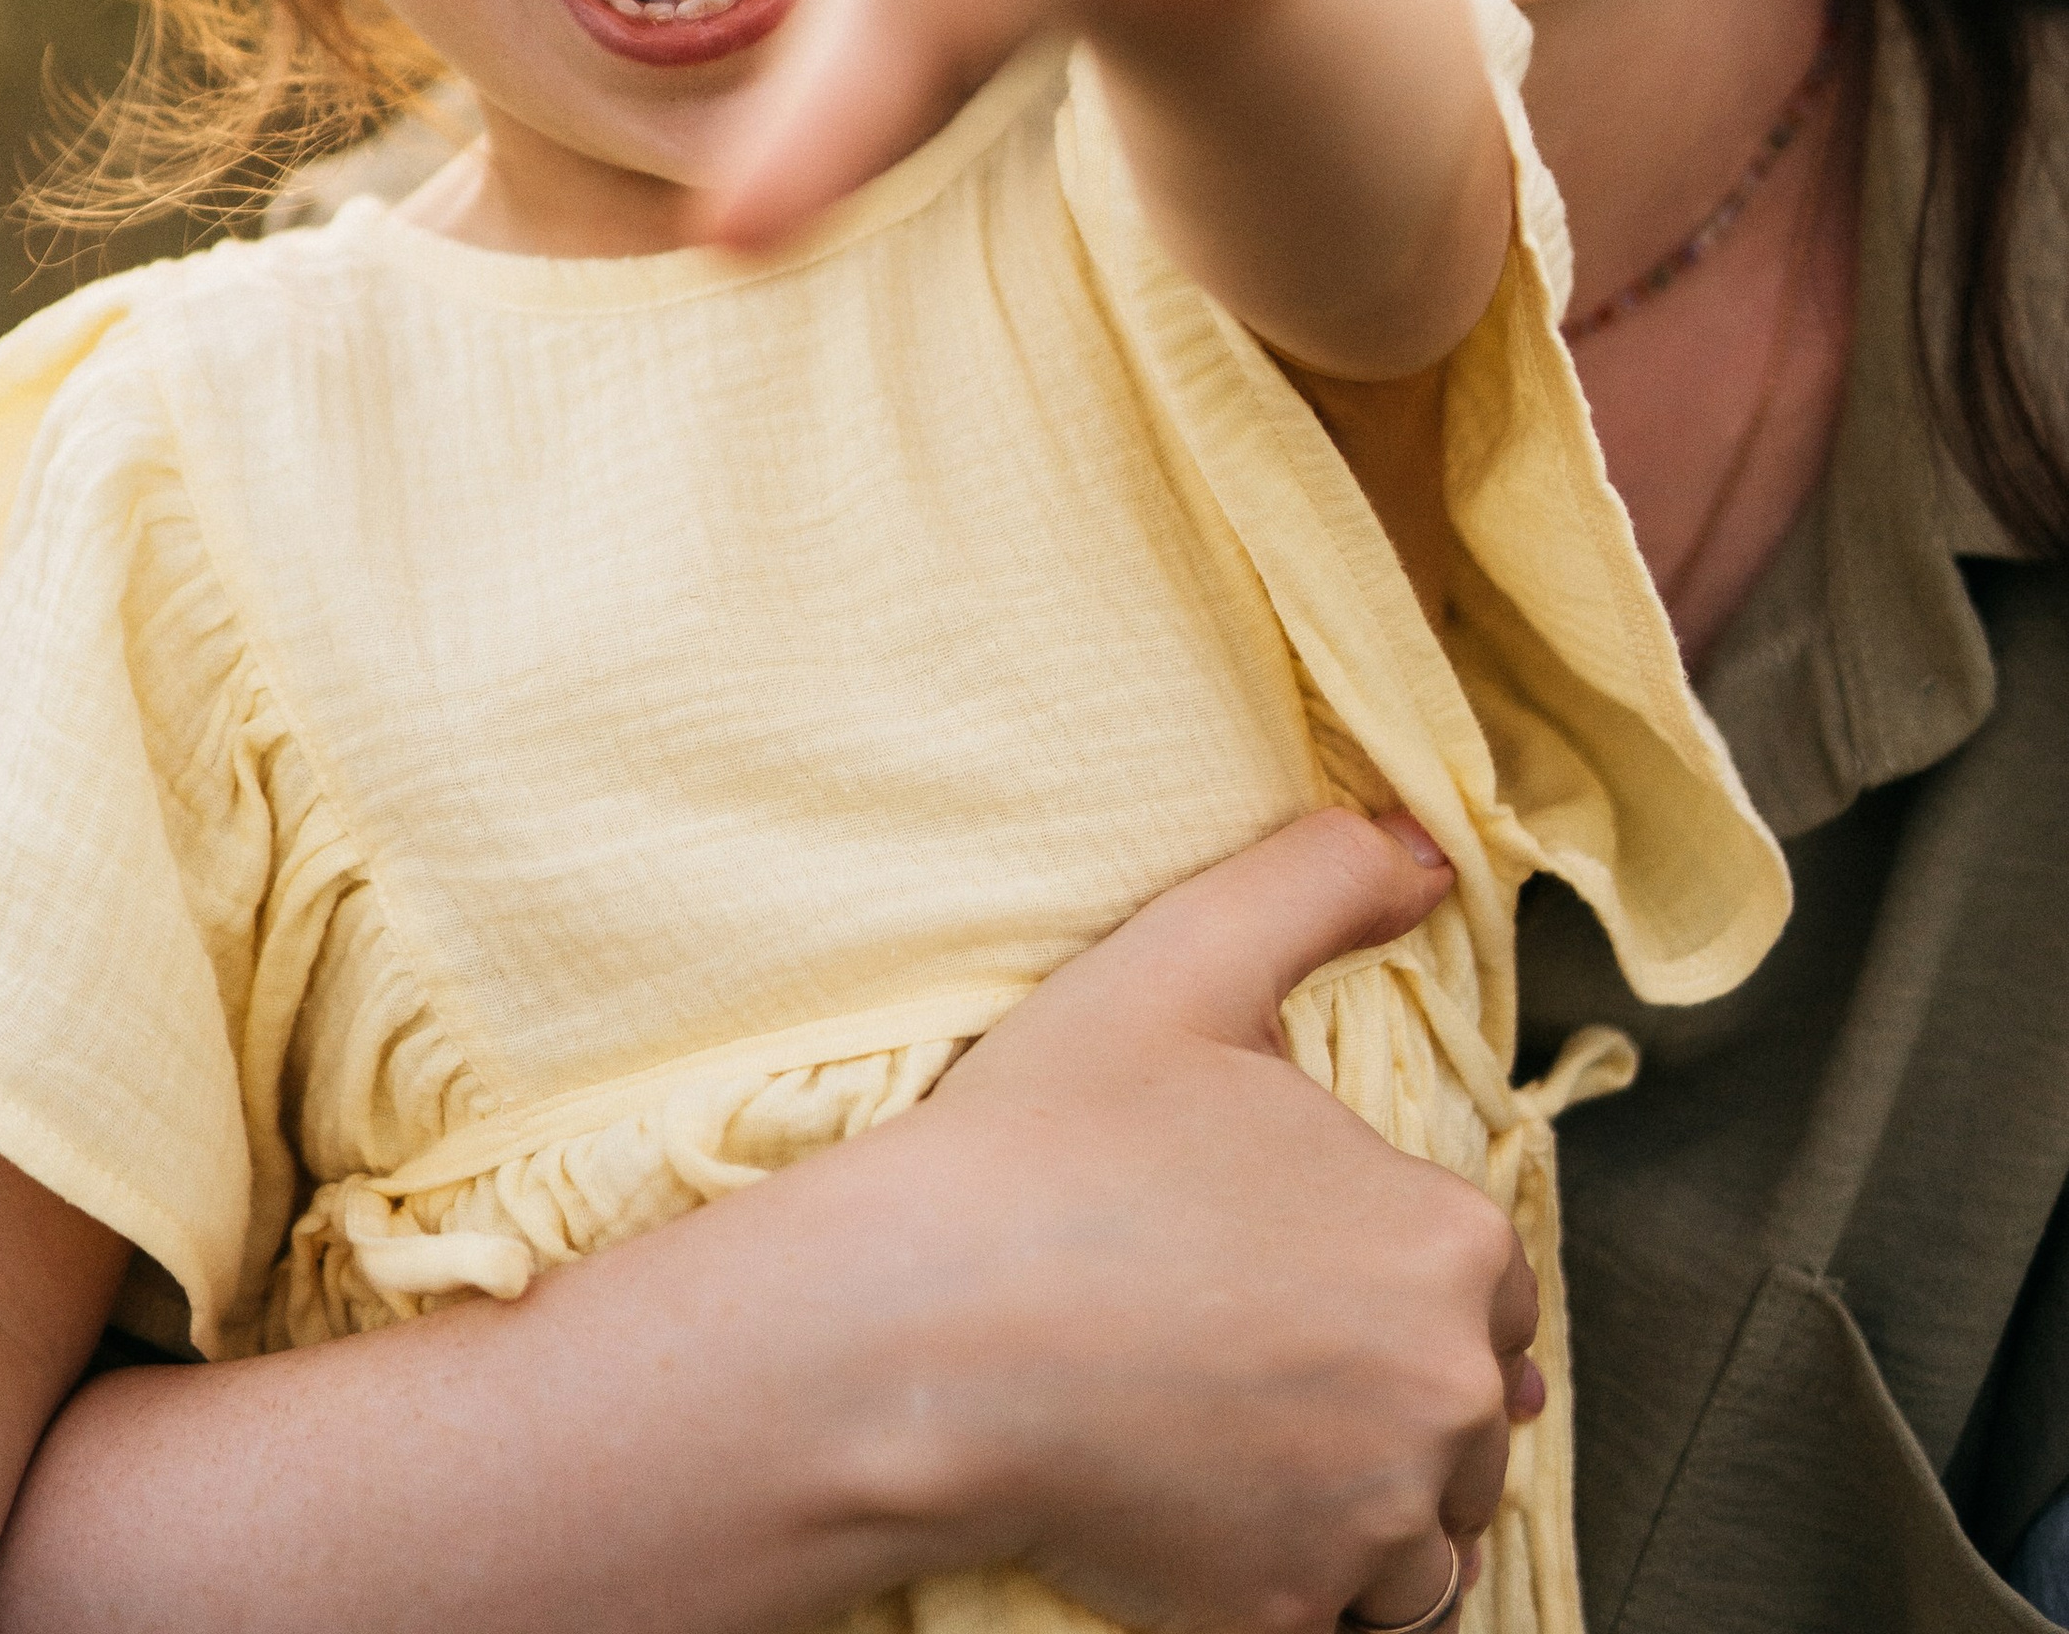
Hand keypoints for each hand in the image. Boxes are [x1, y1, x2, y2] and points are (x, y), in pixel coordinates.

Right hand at [863, 810, 1540, 1633]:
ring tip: (1244, 1432)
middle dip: (1384, 1381)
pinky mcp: (1293, 1619)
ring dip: (1367, 1497)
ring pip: (1426, 1534)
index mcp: (1441, 1240)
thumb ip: (1321, 878)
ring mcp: (1372, 1524)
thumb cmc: (1049, 1151)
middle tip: (1255, 1343)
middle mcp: (1441, 1395)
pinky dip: (1303, 1581)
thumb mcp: (1184, 963)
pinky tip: (1214, 1506)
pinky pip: (1347, 1616)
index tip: (1291, 1254)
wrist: (919, 1336)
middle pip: (1464, 1409)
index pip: (1485, 1277)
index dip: (1387, 1258)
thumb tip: (1426, 846)